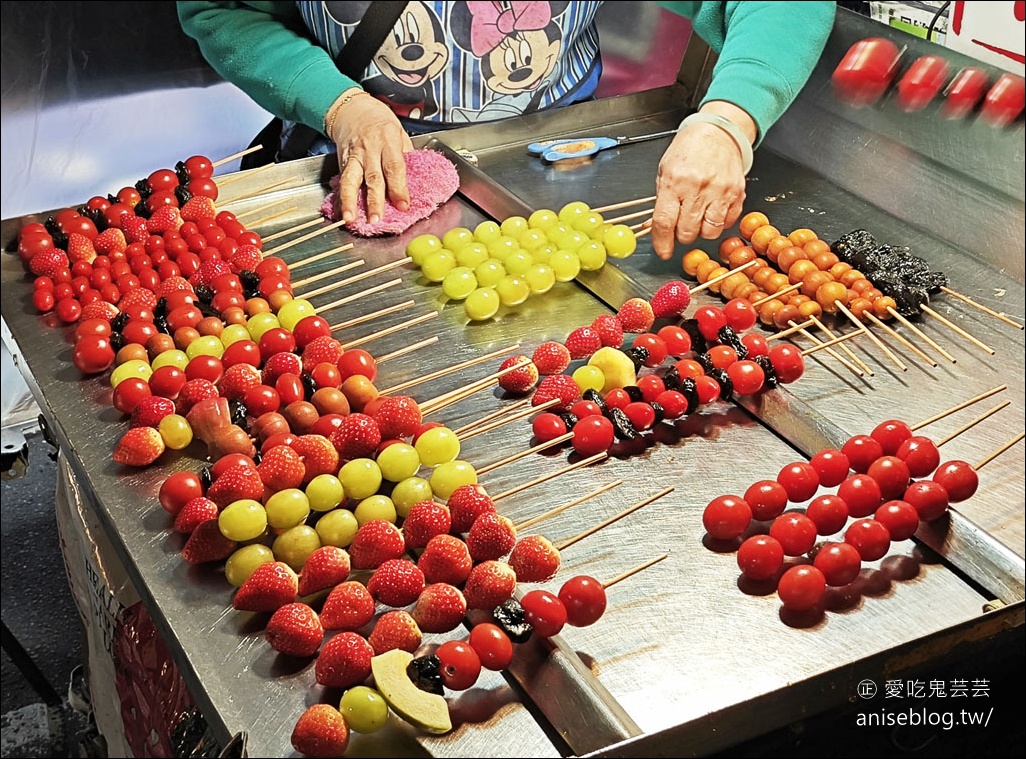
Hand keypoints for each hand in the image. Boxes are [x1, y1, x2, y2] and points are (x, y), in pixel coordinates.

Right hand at [327, 90, 414, 223]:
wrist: (352, 109)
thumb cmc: (380, 121)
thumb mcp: (399, 132)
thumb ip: (405, 156)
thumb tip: (412, 182)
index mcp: (388, 140)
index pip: (394, 167)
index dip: (398, 188)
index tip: (403, 205)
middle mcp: (370, 149)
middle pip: (373, 178)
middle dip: (374, 201)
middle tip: (376, 219)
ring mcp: (354, 156)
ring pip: (351, 180)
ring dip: (350, 201)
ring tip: (350, 218)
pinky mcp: (342, 161)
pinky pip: (341, 181)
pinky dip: (340, 198)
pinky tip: (341, 211)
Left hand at [649, 106, 752, 259]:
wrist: (718, 132)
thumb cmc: (689, 150)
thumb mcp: (665, 171)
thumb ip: (661, 201)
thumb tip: (654, 229)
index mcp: (675, 182)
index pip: (665, 222)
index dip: (662, 242)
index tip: (663, 252)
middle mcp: (698, 188)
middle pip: (687, 232)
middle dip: (682, 235)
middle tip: (681, 225)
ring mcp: (720, 191)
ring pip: (709, 232)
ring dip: (701, 231)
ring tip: (698, 217)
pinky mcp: (737, 194)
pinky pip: (727, 223)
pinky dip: (719, 223)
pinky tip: (713, 210)